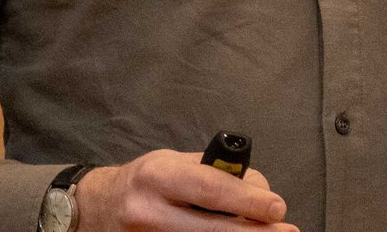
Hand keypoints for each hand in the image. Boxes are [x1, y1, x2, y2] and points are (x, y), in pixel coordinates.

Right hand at [74, 150, 297, 230]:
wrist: (99, 207)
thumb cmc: (147, 180)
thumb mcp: (175, 162)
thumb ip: (213, 173)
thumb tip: (258, 191)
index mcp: (157, 176)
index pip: (209, 190)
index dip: (247, 200)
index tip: (277, 207)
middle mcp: (150, 211)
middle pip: (211, 230)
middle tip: (286, 231)